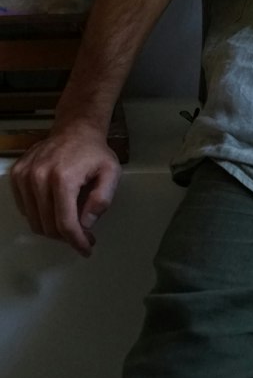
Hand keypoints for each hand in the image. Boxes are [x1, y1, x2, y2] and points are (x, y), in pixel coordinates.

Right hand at [9, 122, 121, 256]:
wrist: (76, 128)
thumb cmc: (94, 152)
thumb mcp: (111, 172)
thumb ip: (102, 199)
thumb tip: (86, 224)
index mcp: (63, 177)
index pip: (65, 223)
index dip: (76, 242)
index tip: (86, 249)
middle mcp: (39, 177)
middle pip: (48, 226)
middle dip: (66, 237)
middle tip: (82, 233)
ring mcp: (25, 176)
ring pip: (34, 221)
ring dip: (52, 228)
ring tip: (69, 221)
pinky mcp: (17, 175)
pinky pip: (25, 209)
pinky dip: (39, 214)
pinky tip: (54, 207)